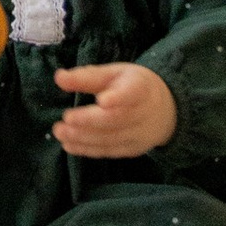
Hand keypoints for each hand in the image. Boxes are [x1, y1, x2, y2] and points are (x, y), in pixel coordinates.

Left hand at [52, 62, 177, 158]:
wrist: (166, 110)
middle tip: (65, 119)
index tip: (101, 100)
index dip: (118, 98)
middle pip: (117, 119)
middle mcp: (144, 113)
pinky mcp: (133, 149)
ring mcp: (140, 134)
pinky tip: (69, 145)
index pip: (132, 93)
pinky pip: (109, 151)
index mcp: (141, 88)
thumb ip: (88, 76)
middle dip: (89, 121)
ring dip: (83, 137)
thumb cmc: (132, 86)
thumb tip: (59, 77)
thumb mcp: (115, 74)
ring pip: (111, 138)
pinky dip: (88, 150)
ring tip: (60, 132)